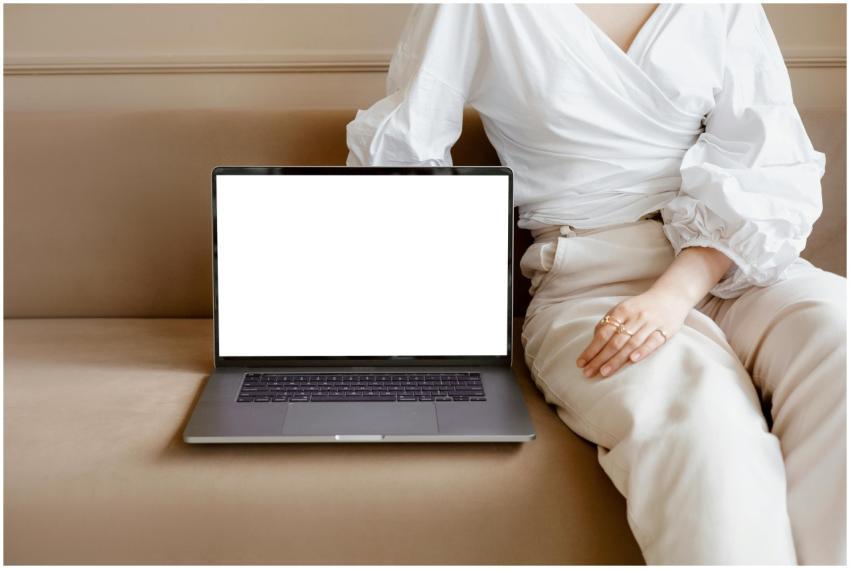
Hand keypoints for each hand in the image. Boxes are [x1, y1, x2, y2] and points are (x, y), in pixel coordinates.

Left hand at [576, 289, 690, 377]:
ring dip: (616, 359)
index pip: (603, 334)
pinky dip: (642, 351)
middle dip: (599, 358)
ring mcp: (650, 323)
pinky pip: (653, 342)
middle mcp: (634, 317)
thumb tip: (594, 340)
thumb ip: (609, 322)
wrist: (671, 295)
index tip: (580, 363)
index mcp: (621, 311)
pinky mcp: (665, 330)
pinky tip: (633, 360)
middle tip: (588, 373)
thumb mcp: (623, 308)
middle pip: (614, 341)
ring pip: (631, 344)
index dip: (591, 349)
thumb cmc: (642, 306)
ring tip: (604, 372)